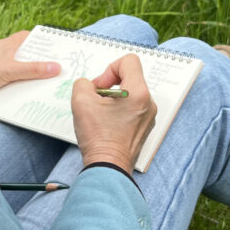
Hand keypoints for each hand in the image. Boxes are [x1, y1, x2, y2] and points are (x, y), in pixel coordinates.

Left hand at [0, 31, 60, 108]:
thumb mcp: (9, 71)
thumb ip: (32, 69)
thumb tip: (56, 67)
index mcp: (7, 45)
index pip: (30, 38)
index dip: (44, 42)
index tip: (60, 49)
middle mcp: (4, 55)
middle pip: (28, 56)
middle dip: (42, 63)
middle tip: (61, 71)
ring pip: (21, 71)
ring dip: (32, 78)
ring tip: (51, 86)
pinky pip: (13, 84)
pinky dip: (22, 88)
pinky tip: (32, 97)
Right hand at [71, 54, 156, 172]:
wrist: (107, 167)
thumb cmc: (98, 137)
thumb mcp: (80, 101)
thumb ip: (83, 83)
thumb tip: (90, 86)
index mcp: (138, 93)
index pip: (129, 61)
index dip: (110, 68)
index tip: (100, 86)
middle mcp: (149, 103)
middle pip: (130, 77)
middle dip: (109, 84)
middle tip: (96, 99)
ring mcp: (148, 116)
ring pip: (131, 93)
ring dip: (113, 97)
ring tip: (100, 113)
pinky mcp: (144, 127)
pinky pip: (133, 108)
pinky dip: (119, 110)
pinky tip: (107, 123)